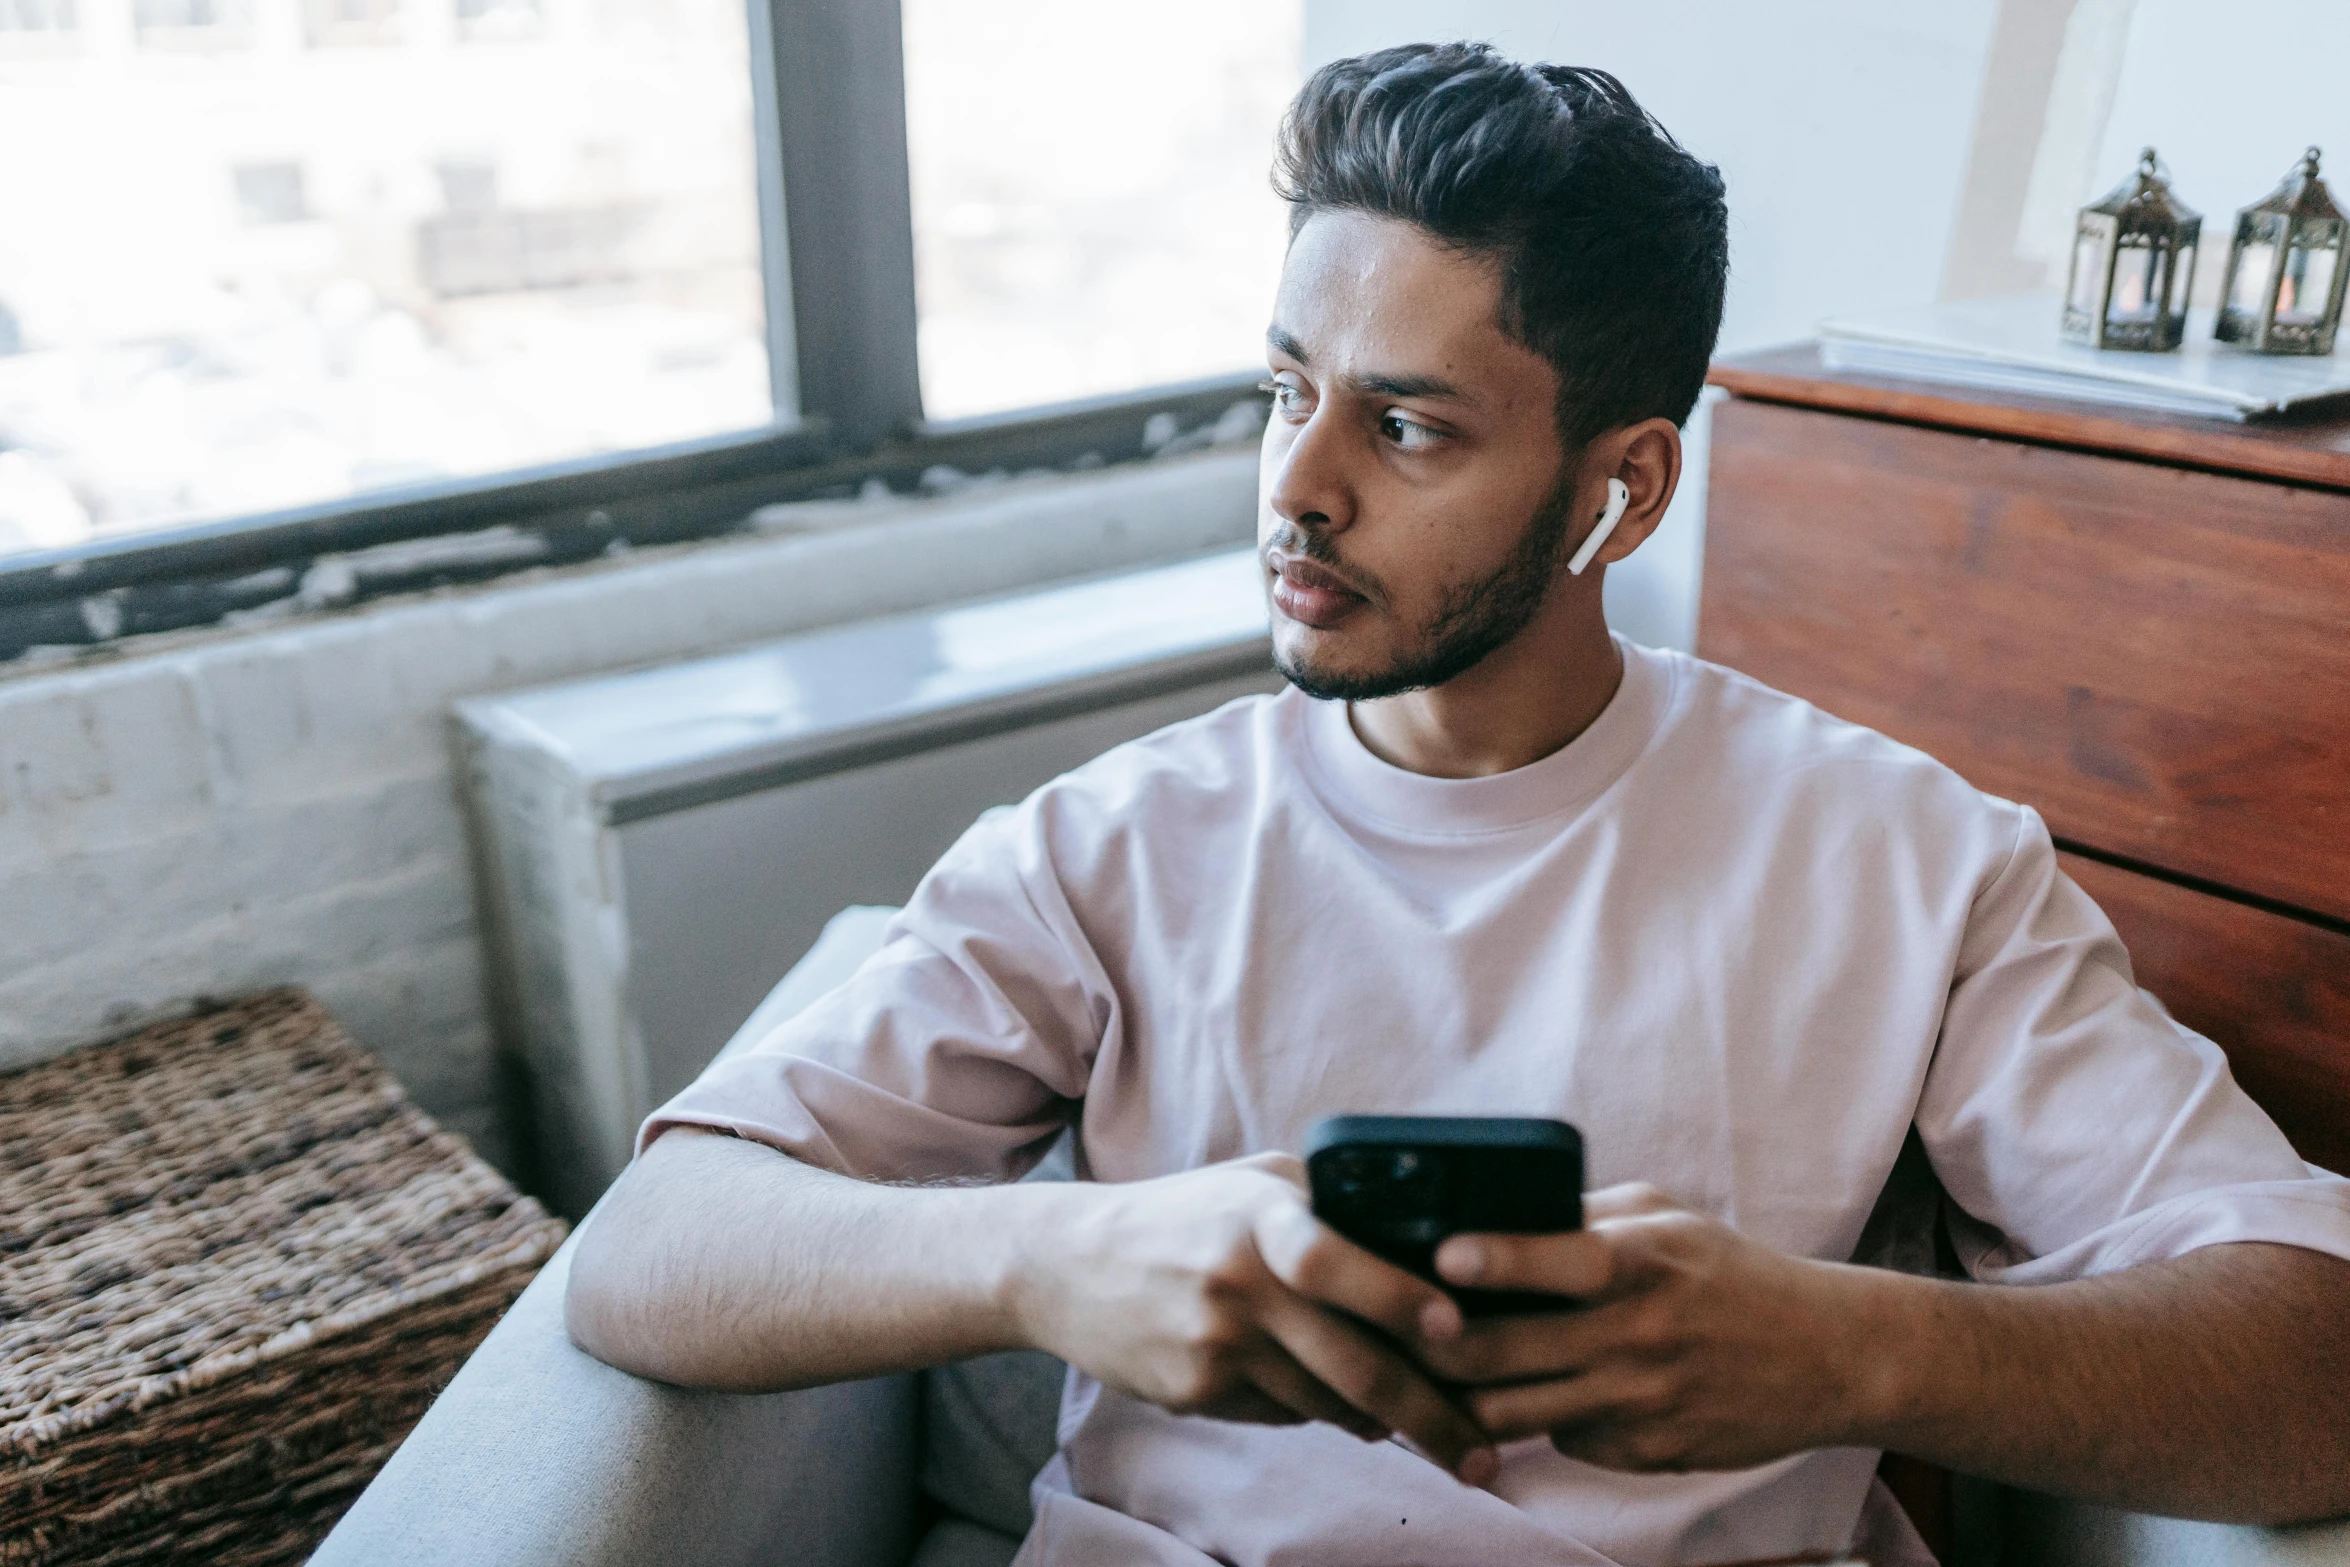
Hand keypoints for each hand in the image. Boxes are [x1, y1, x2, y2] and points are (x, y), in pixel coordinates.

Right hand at [1011, 1153, 1496, 1481]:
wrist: (1067, 1266)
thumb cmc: (1184, 1216)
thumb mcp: (1251, 1183)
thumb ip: (1329, 1202)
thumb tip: (1426, 1248)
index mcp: (1258, 1217)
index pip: (1332, 1257)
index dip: (1397, 1295)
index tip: (1455, 1326)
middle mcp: (1238, 1282)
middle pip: (1352, 1363)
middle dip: (1431, 1415)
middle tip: (1484, 1452)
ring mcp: (1215, 1345)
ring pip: (1329, 1403)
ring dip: (1387, 1422)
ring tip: (1437, 1433)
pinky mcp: (1196, 1393)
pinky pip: (1286, 1414)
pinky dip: (1324, 1413)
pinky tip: (1346, 1407)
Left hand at [1418, 1183, 1885, 1472]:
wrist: (1826, 1358)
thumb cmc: (1730, 1274)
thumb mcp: (1665, 1219)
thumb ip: (1582, 1216)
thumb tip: (1492, 1217)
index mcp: (1641, 1263)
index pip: (1559, 1259)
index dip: (1495, 1259)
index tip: (1441, 1257)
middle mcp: (1636, 1336)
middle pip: (1505, 1352)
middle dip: (1434, 1344)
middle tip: (1393, 1328)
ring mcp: (1639, 1402)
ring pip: (1512, 1413)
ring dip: (1462, 1396)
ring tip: (1424, 1373)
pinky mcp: (1645, 1454)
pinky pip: (1560, 1440)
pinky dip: (1533, 1421)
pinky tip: (1513, 1401)